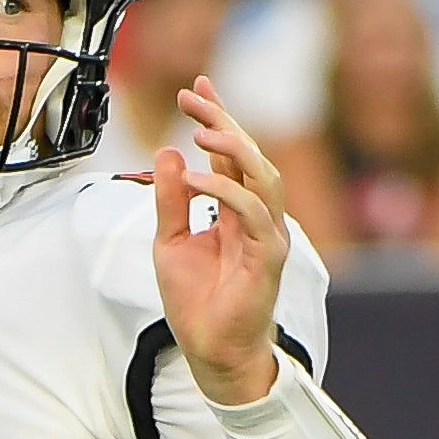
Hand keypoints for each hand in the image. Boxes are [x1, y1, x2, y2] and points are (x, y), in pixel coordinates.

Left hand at [151, 74, 289, 406]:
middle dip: (224, 120)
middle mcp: (258, 217)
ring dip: (234, 147)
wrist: (210, 351)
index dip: (218, 116)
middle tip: (193, 95)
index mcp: (236, 210)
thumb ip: (171, 200)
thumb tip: (168, 153)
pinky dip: (226, 191)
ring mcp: (268, 234)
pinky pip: (252, 212)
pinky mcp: (269, 256)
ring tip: (200, 128)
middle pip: (251, 155)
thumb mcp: (170, 241)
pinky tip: (196, 180)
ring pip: (264, 176)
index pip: (232, 154)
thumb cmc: (196, 301)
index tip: (196, 87)